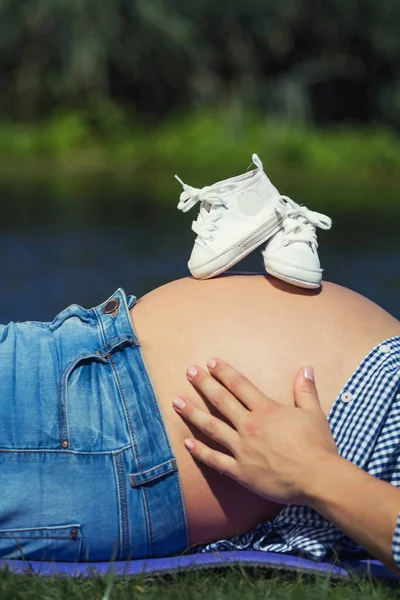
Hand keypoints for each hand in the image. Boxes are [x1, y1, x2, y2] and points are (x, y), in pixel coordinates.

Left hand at [172, 359, 337, 505]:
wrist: (317, 478)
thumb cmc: (317, 445)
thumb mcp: (313, 412)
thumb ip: (305, 390)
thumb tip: (305, 367)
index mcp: (266, 410)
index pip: (240, 385)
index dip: (224, 372)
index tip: (210, 362)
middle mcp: (249, 426)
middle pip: (221, 400)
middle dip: (203, 384)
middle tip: (189, 371)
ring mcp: (242, 449)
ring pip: (212, 427)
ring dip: (193, 413)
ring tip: (176, 402)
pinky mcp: (240, 471)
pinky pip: (215, 460)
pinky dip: (200, 451)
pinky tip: (187, 443)